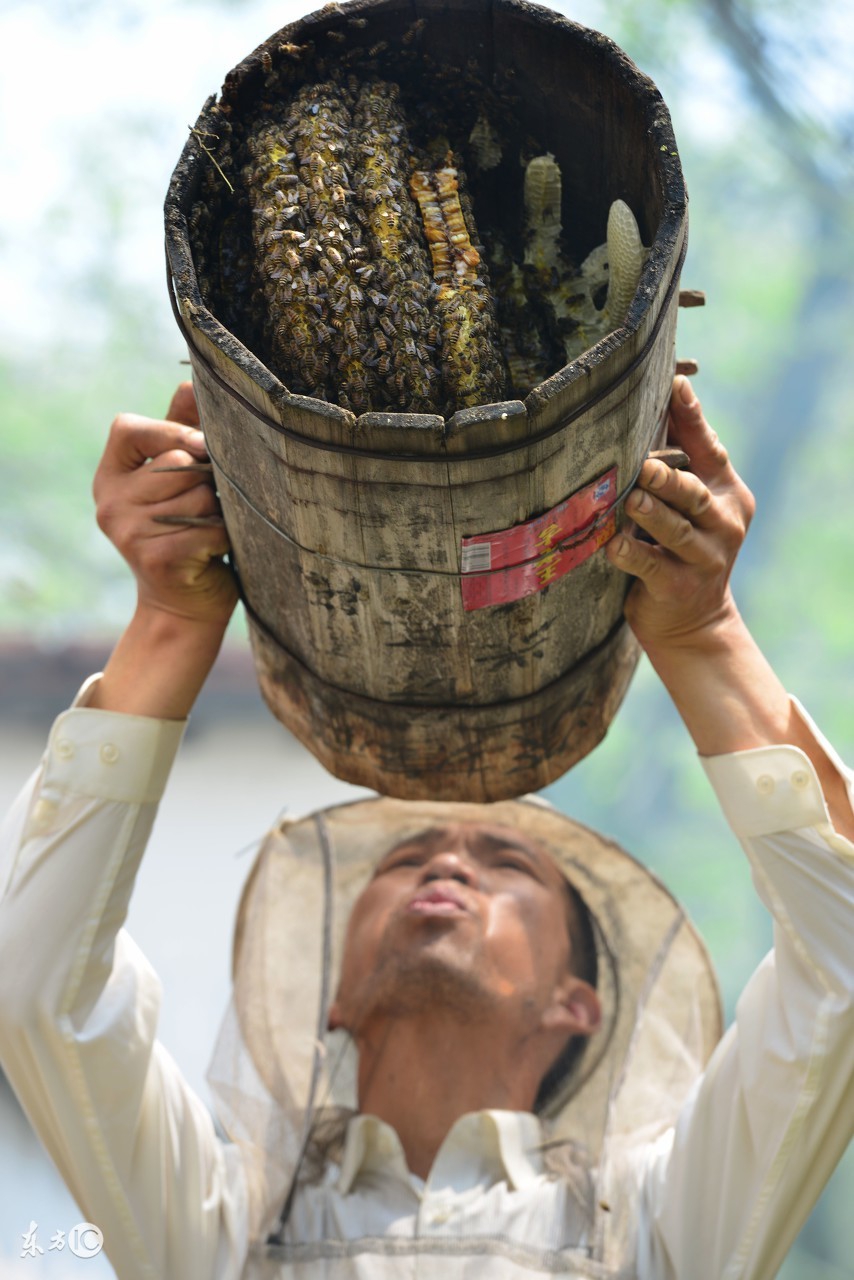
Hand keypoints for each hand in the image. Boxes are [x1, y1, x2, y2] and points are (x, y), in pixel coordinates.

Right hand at [93, 383, 237, 627]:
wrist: (183, 606)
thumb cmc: (189, 534)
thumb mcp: (180, 482)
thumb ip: (183, 433)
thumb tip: (189, 381)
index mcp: (111, 477)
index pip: (127, 429)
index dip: (169, 430)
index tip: (200, 445)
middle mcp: (110, 503)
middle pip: (177, 463)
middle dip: (209, 478)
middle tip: (214, 502)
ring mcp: (128, 532)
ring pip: (198, 495)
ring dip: (221, 510)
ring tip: (214, 527)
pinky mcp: (155, 558)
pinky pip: (209, 527)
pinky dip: (225, 536)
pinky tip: (218, 549)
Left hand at [606, 376, 754, 657]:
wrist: (695, 623)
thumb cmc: (681, 549)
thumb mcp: (691, 506)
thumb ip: (680, 462)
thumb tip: (658, 400)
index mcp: (725, 493)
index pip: (709, 450)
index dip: (692, 418)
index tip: (674, 384)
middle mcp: (723, 522)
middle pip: (694, 492)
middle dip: (668, 476)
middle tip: (643, 463)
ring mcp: (705, 558)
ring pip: (675, 529)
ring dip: (651, 514)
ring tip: (631, 500)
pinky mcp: (679, 587)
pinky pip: (651, 567)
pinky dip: (631, 555)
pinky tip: (612, 546)